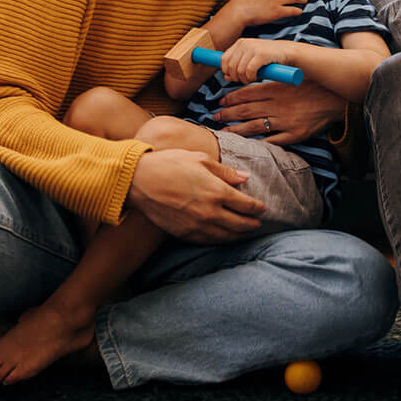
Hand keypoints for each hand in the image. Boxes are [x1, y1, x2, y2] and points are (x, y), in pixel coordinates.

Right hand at [126, 149, 263, 243]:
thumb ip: (225, 171)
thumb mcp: (199, 159)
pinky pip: (209, 241)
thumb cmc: (169, 164)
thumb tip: (245, 177)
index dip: (257, 208)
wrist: (138, 181)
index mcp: (217, 191)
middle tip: (257, 223)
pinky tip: (224, 238)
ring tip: (245, 233)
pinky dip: (220, 240)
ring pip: (226, 236)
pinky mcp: (184, 233)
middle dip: (252, 224)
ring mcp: (197, 225)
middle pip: (240, 224)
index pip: (246, 205)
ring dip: (239, 236)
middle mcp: (211, 212)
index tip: (262, 208)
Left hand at [215, 80, 344, 145]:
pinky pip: (273, 141)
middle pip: (246, 110)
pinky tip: (247, 145)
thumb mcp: (292, 79)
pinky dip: (259, 143)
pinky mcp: (295, 134)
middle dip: (228, 114)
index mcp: (277, 90)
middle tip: (214, 117)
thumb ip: (272, 84)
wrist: (337, 98)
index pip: (247, 94)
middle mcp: (278, 106)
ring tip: (223, 132)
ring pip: (255, 126)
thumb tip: (251, 86)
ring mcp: (286, 121)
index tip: (220, 101)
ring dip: (237, 130)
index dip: (231, 98)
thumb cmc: (314, 86)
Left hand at [218, 38, 293, 84]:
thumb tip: (225, 77)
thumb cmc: (269, 57)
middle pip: (230, 67)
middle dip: (236, 77)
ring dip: (244, 79)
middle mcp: (244, 43)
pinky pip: (249, 71)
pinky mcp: (261, 54)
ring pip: (239, 70)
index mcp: (240, 43)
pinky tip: (256, 77)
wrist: (287, 52)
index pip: (224, 60)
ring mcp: (252, 48)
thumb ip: (237, 67)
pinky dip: (251, 77)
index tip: (235, 77)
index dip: (227, 72)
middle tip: (245, 80)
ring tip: (251, 79)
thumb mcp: (250, 60)